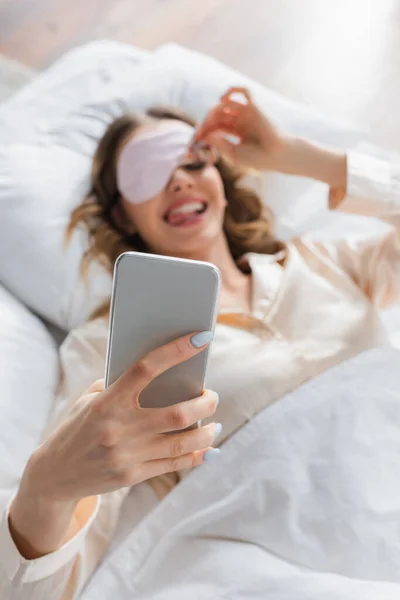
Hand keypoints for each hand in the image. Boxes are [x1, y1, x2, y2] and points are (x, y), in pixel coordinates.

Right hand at [9, 332, 218, 557]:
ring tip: (215, 423)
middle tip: (212, 396)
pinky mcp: (131, 476)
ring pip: (182, 442)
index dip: (176, 351)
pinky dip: (196, 455)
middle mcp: (118, 428)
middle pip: (177, 413)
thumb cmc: (77, 427)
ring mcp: (126, 455)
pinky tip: (207, 447)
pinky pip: (174, 464)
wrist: (55, 473)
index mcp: (107, 401)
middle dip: (205, 402)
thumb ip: (121, 386)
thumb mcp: (90, 400)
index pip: (146, 368)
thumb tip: (166, 373)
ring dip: (207, 432)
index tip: (201, 338)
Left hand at [194, 87, 346, 190]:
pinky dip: (233, 89)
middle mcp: (241, 121)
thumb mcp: (233, 153)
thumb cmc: (258, 158)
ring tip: (213, 122)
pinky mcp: (254, 107)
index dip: (204, 131)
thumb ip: (219, 142)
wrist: (277, 155)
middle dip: (206, 122)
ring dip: (215, 111)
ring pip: (225, 105)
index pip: (216, 127)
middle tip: (200, 132)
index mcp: (237, 132)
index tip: (194, 140)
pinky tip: (223, 98)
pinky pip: (244, 92)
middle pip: (217, 115)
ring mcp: (247, 113)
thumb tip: (204, 134)